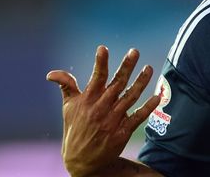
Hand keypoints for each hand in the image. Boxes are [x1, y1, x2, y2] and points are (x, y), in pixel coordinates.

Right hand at [46, 46, 160, 176]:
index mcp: (87, 101)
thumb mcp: (68, 108)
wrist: (81, 161)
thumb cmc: (75, 129)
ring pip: (130, 97)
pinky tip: (157, 96)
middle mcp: (100, 109)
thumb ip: (66, 87)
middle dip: (126, 67)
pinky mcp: (122, 132)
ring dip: (141, 82)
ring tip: (149, 68)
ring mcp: (112, 120)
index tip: (103, 48)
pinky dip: (148, 107)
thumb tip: (51, 73)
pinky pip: (138, 117)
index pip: (95, 78)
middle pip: (116, 84)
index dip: (100, 63)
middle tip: (135, 51)